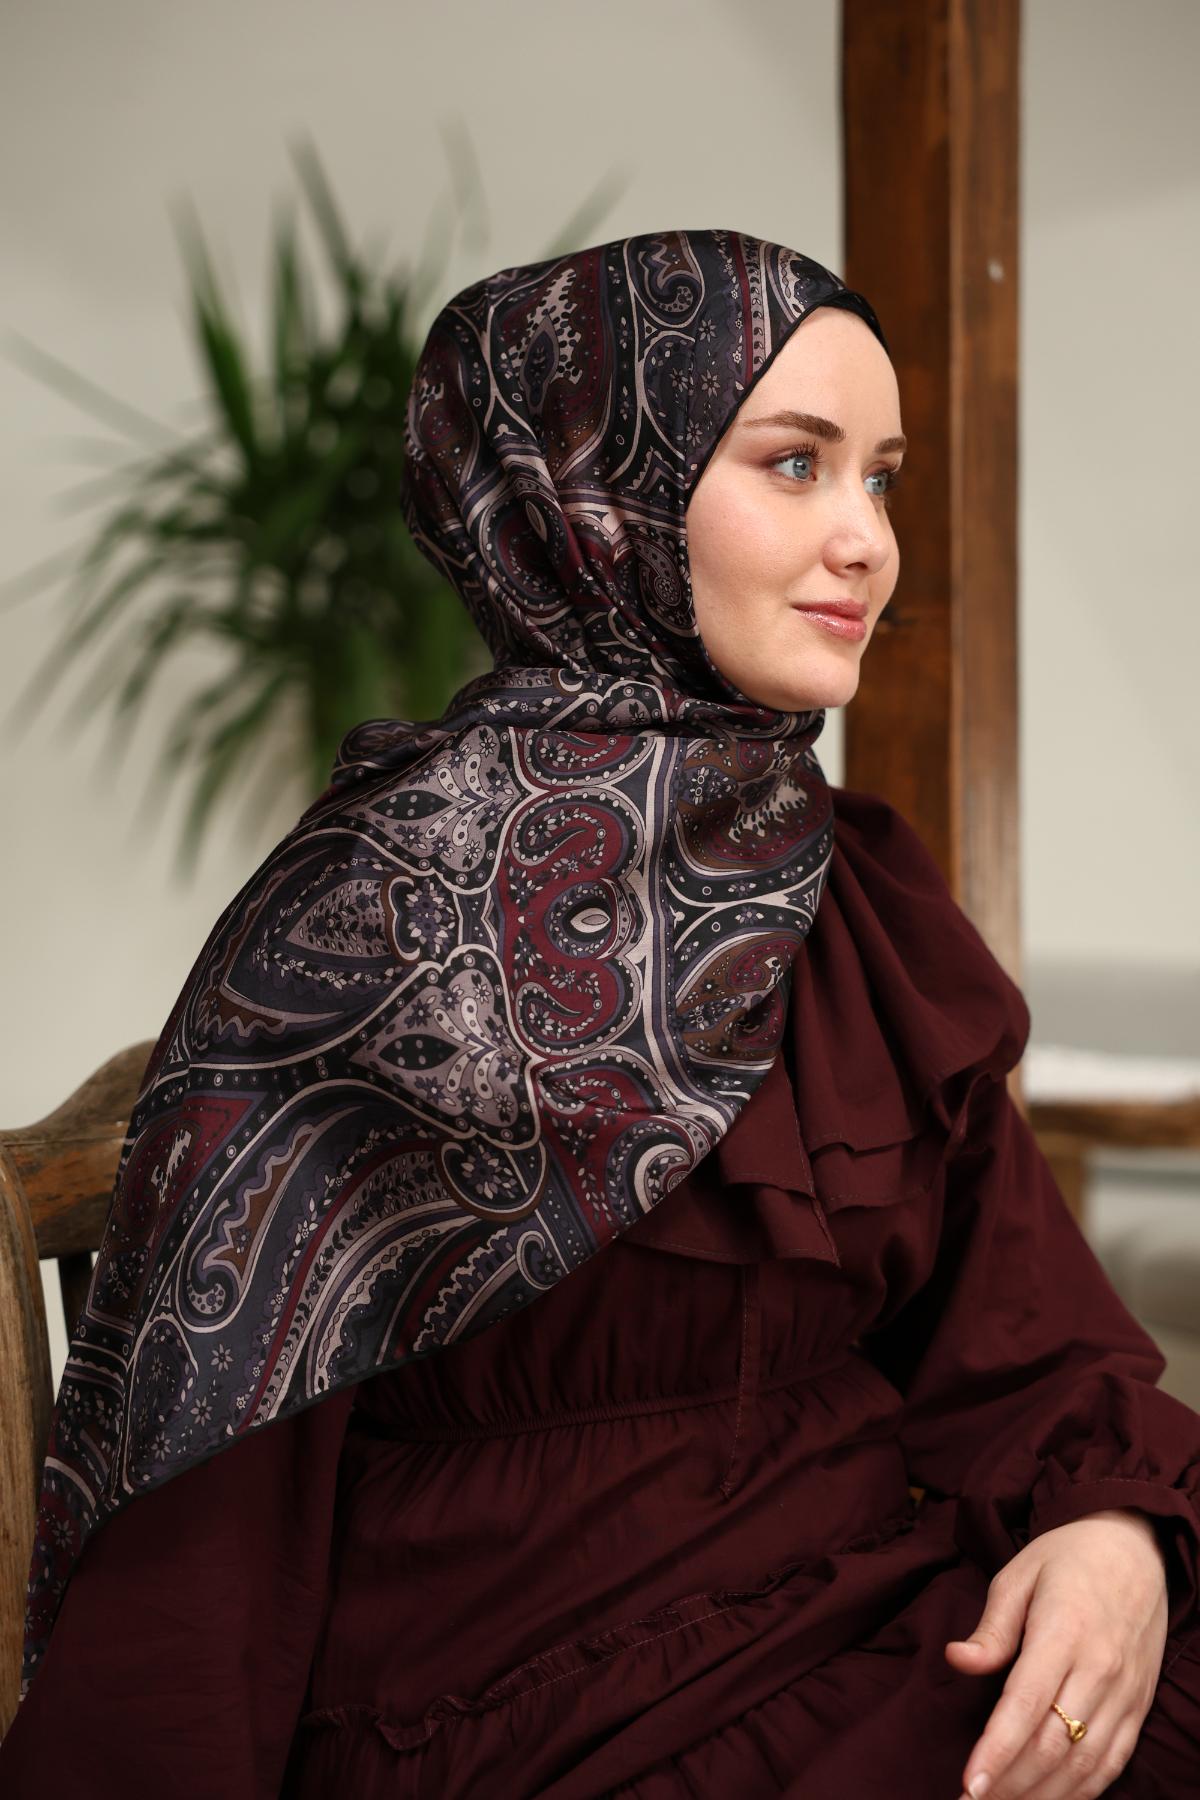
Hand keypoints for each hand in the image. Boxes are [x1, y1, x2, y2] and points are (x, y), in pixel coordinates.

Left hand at [944, 1507, 1168, 1798]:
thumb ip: (991, 1627)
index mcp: (1064, 1631)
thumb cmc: (1067, 1557)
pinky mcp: (1139, 1706)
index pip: (1027, 1704)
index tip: (970, 1784)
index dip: (997, 1750)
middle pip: (1054, 1743)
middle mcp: (1099, 1669)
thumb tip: (956, 1660)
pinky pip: (1112, 1762)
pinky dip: (1082, 1791)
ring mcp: (1125, 1692)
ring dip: (1042, 1794)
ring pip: (1084, 1763)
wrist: (1135, 1548)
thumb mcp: (1019, 1574)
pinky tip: (1050, 1799)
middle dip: (1011, 1782)